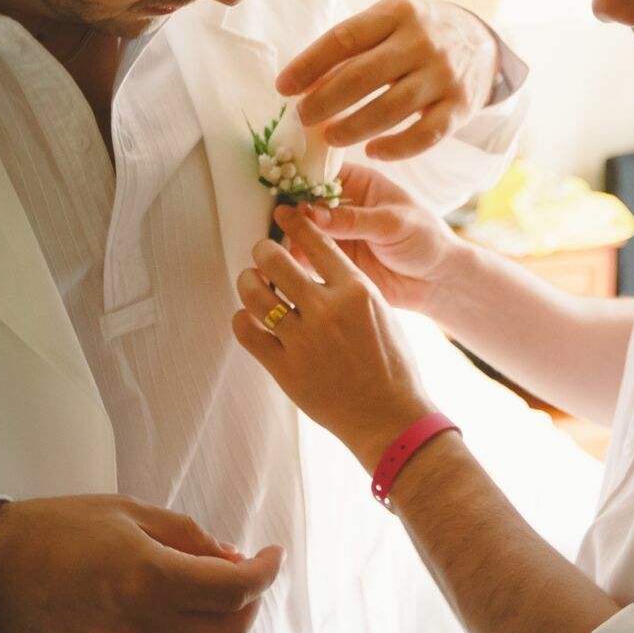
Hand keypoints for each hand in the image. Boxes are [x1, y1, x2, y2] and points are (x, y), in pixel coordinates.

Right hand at [0, 494, 282, 632]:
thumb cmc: (58, 530)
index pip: (236, 589)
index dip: (266, 571)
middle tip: (247, 572)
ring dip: (222, 620)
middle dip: (251, 603)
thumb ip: (188, 536)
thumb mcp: (131, 513)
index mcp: (150, 578)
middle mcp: (145, 624)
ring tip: (212, 584)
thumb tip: (231, 556)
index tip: (272, 554)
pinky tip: (180, 606)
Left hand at [232, 206, 438, 471]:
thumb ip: (348, 286)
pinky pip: (247, 333)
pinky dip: (241, 320)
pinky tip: (248, 319)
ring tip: (251, 282)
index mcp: (356, 290)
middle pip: (275, 260)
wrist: (389, 415)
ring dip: (248, 283)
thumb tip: (314, 264)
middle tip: (262, 255)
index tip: (283, 217)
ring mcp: (304, 340)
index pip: (316, 241)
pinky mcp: (285, 368)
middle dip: (262, 252)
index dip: (294, 224)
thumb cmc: (391, 364)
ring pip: (254, 294)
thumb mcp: (381, 312)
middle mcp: (327, 310)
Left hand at [276, 0, 498, 160]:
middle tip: (302, 117)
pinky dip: (395, 148)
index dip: (309, 64)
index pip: (344, 38)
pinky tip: (372, 151)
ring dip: (353, 127)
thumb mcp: (388, 24)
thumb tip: (303, 82)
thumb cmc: (418, 35)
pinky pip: (424, 135)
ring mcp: (444, 75)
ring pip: (391, 109)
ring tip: (329, 137)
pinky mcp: (460, 107)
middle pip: (363, 76)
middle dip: (325, 101)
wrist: (482, 44)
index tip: (284, 87)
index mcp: (397, 13)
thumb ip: (352, 47)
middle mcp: (423, 41)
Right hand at [288, 163, 459, 312]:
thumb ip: (353, 219)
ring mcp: (334, 234)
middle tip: (272, 217)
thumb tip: (310, 212)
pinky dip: (292, 261)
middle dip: (286, 208)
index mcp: (358, 183)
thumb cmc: (425, 240)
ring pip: (299, 231)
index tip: (275, 180)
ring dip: (286, 236)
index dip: (298, 174)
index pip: (320, 171)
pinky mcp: (331, 262)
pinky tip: (282, 264)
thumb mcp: (392, 223)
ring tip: (273, 242)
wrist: (437, 282)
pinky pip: (305, 259)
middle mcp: (340, 205)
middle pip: (302, 201)